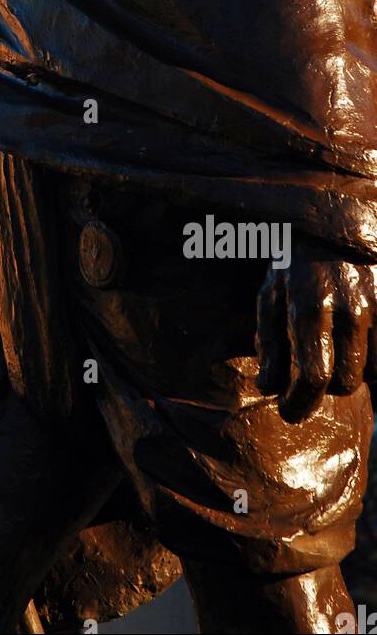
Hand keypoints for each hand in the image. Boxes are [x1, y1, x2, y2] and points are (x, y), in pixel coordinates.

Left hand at [256, 261, 376, 421]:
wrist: (338, 223)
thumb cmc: (296, 264)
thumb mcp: (271, 295)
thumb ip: (268, 342)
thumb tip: (268, 387)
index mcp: (311, 305)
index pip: (314, 375)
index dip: (300, 403)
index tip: (288, 412)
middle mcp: (350, 308)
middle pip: (345, 381)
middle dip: (324, 386)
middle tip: (311, 374)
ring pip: (370, 374)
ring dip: (350, 372)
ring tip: (334, 351)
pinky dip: (373, 361)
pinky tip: (355, 345)